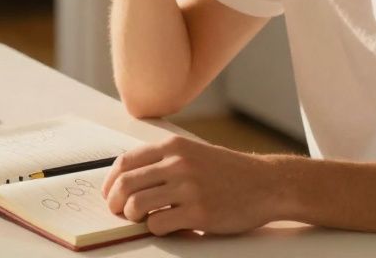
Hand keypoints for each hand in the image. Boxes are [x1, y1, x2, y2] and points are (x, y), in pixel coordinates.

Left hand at [102, 135, 278, 235]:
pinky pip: (158, 224)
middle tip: (120, 212)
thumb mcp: (193, 153)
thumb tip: (128, 179)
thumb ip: (164, 161)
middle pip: (126, 184)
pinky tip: (164, 226)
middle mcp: (178, 164)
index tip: (110, 194)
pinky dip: (154, 229)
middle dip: (116, 202)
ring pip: (137, 205)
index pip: (125, 162)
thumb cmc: (229, 171)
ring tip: (142, 219)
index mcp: (174, 146)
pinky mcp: (199, 213)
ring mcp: (188, 188)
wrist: (266, 183)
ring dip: (133, 217)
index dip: (110, 181)